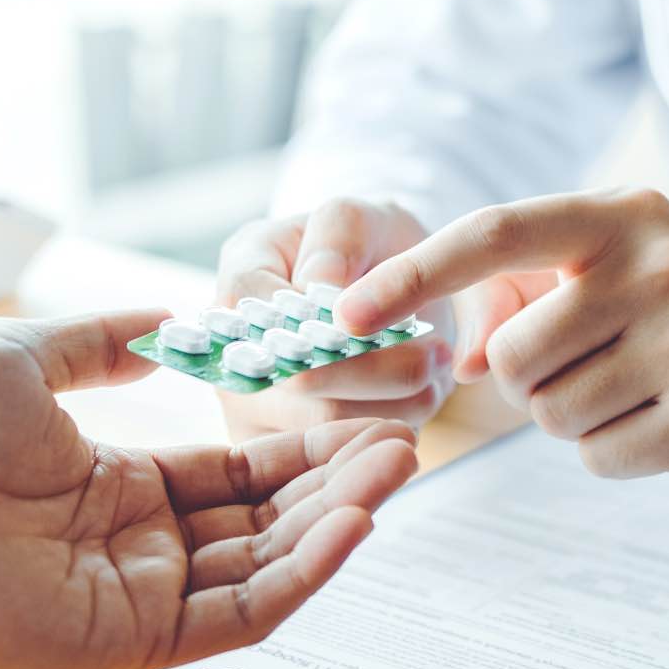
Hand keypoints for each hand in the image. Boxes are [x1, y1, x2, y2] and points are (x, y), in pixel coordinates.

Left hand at [0, 311, 417, 668]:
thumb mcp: (22, 356)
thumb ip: (102, 340)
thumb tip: (169, 320)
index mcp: (118, 485)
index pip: (237, 472)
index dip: (301, 447)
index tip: (359, 417)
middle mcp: (138, 544)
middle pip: (266, 518)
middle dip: (336, 481)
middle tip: (403, 443)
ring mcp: (138, 595)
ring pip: (267, 563)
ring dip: (337, 519)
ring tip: (395, 468)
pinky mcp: (131, 639)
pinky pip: (240, 610)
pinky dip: (304, 573)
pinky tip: (352, 524)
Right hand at [215, 199, 453, 438]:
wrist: (389, 288)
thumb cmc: (369, 245)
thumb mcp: (360, 216)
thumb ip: (338, 236)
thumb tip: (318, 288)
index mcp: (240, 282)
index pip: (261, 313)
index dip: (323, 324)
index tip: (380, 317)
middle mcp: (234, 352)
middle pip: (299, 383)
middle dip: (375, 370)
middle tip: (434, 353)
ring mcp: (258, 408)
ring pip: (329, 425)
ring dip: (395, 401)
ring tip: (433, 370)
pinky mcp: (292, 447)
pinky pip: (345, 453)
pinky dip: (394, 426)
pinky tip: (420, 397)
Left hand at [333, 188, 668, 499]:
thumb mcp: (621, 274)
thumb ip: (531, 297)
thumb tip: (454, 358)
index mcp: (626, 215)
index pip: (496, 233)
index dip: (413, 274)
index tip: (344, 313)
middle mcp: (660, 264)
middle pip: (513, 356)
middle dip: (529, 380)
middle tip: (592, 367)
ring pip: (549, 414)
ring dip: (575, 417)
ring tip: (639, 389)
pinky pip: (596, 457)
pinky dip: (615, 453)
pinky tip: (666, 422)